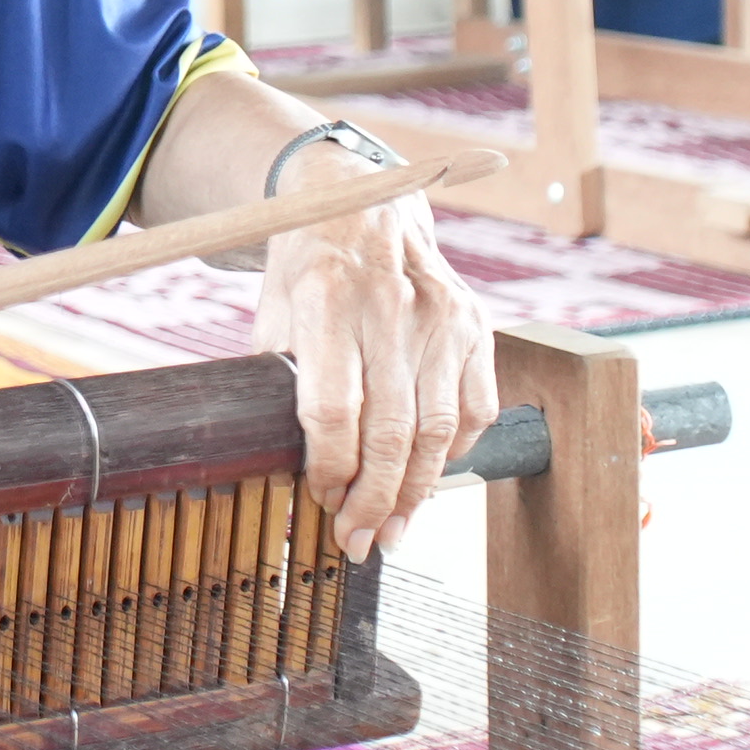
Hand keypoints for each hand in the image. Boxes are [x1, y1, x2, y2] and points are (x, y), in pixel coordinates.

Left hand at [254, 192, 495, 555]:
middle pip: (390, 431)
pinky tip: (429, 476)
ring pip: (437, 430)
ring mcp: (441, 315)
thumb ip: (278, 388)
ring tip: (393, 528)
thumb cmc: (307, 274)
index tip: (320, 500)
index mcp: (327, 302)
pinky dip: (455, 453)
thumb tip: (279, 473)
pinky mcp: (474, 322)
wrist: (361, 209)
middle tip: (358, 540)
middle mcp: (391, 307)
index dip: (328, 470)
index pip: (333, 411)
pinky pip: (475, 407)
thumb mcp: (274, 318)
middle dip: (373, 500)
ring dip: (416, 492)